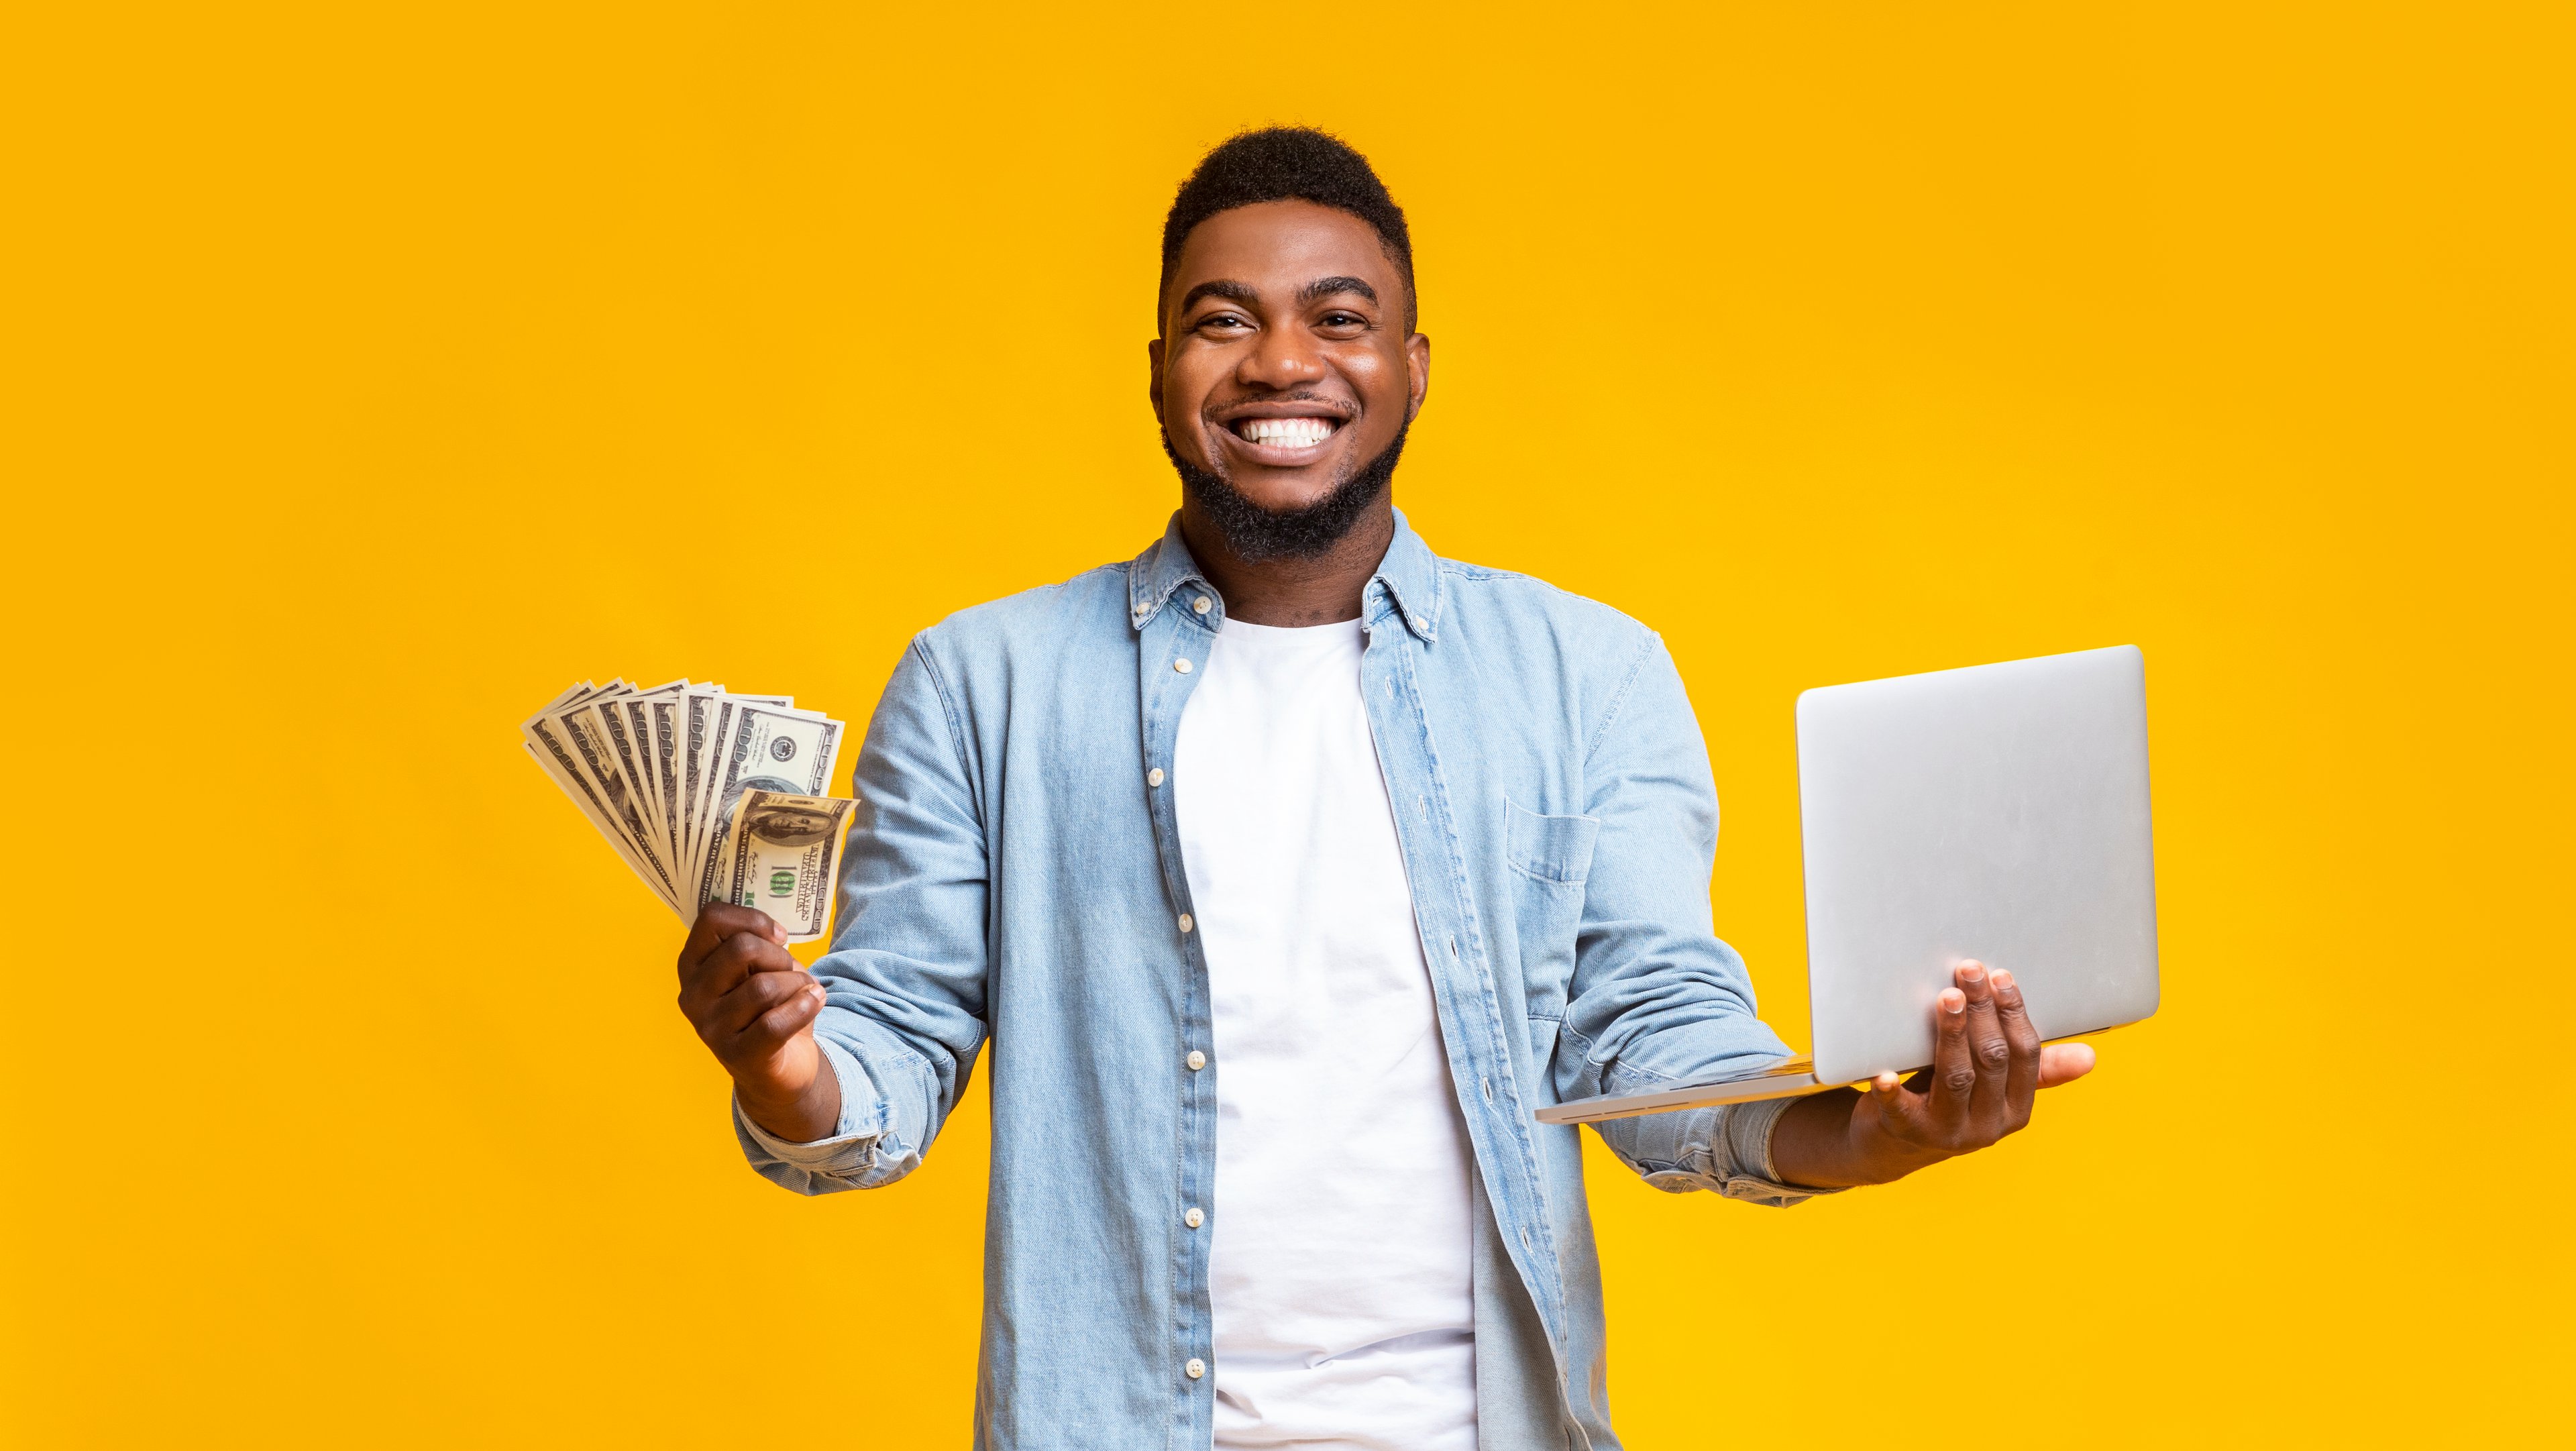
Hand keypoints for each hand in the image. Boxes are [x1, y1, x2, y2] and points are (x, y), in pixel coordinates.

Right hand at [675, 903, 840, 1142]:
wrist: (780, 1068)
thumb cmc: (769, 1007)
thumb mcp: (759, 968)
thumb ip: (756, 944)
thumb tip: (773, 934)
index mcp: (692, 965)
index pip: (711, 919)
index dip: (753, 919)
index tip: (777, 936)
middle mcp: (692, 996)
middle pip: (742, 949)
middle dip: (779, 955)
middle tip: (790, 971)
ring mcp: (711, 1029)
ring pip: (764, 986)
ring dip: (797, 984)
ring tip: (804, 992)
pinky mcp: (737, 1056)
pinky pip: (775, 1023)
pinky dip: (804, 1007)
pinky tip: (814, 1002)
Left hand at [1768, 961, 2096, 1188]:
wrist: (1891, 1146)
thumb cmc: (1944, 1098)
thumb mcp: (1991, 1087)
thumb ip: (2032, 1069)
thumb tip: (2090, 1057)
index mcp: (2015, 1109)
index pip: (2024, 1056)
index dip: (2014, 1014)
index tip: (2000, 976)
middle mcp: (1988, 1125)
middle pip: (1991, 1060)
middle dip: (1982, 1012)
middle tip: (1968, 970)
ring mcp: (1948, 1132)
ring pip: (1957, 1076)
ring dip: (1953, 1033)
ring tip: (1947, 998)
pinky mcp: (1907, 1134)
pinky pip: (1901, 1111)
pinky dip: (1893, 1091)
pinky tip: (1884, 1073)